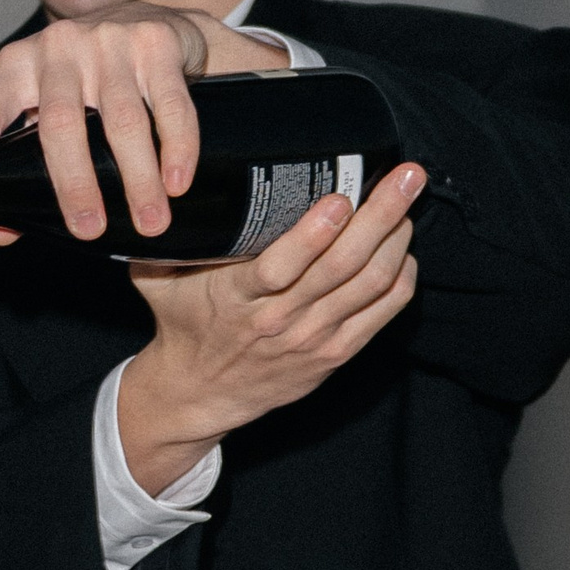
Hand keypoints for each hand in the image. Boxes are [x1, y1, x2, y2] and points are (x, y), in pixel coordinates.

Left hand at [0, 3, 287, 242]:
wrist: (153, 21)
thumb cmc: (88, 81)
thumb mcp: (47, 111)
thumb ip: (24, 169)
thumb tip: (1, 233)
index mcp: (19, 67)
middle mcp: (58, 48)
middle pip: (61, 123)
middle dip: (75, 183)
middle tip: (88, 230)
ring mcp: (108, 41)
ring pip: (122, 120)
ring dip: (137, 179)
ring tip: (149, 222)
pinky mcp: (155, 42)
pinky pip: (169, 105)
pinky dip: (177, 148)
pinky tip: (178, 182)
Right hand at [116, 164, 424, 495]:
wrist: (199, 393)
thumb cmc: (184, 326)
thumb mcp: (160, 282)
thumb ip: (167, 239)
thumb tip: (162, 187)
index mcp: (236, 299)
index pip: (281, 267)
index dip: (315, 234)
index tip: (339, 199)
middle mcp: (280, 320)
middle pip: (341, 266)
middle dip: (380, 215)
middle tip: (406, 176)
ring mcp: (313, 338)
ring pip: (370, 285)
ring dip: (397, 239)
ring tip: (409, 199)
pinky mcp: (335, 353)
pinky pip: (383, 312)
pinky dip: (401, 276)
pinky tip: (403, 248)